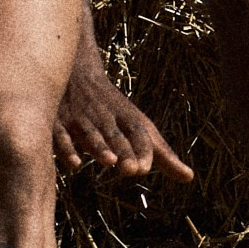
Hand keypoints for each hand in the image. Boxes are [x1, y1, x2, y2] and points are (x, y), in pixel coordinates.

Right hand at [53, 51, 192, 181]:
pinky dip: (67, 149)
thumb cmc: (113, 108)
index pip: (139, 134)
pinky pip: (61, 136)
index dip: (142, 150)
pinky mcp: (59, 122)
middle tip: (133, 170)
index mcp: (127, 119)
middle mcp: (106, 118)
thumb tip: (189, 178)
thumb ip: (162, 154)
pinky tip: (75, 165)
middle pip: (117, 136)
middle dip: (125, 152)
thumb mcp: (139, 126)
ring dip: (100, 148)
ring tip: (110, 162)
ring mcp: (82, 119)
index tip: (146, 168)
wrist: (76, 68)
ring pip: (92, 135)